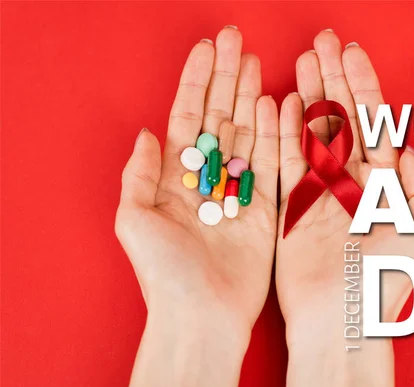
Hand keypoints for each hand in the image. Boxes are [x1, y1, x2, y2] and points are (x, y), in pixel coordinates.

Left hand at [115, 27, 278, 386]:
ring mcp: (238, 192)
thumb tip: (146, 133)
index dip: (197, 81)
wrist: (203, 317)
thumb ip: (139, 175)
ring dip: (250, 96)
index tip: (207, 48)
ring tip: (255, 62)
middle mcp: (208, 180)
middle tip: (237, 40)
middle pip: (219, 118)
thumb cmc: (164, 275)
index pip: (187, 118)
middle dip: (227, 78)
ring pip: (247, 133)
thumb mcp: (135, 222)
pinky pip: (273, 163)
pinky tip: (277, 103)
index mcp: (174, 179)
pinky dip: (276, 133)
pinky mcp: (265, 209)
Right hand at [276, 30, 413, 386]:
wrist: (341, 320)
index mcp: (385, 182)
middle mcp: (354, 181)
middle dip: (333, 79)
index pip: (373, 122)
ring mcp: (322, 191)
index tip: (349, 52)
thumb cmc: (384, 281)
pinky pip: (287, 161)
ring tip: (301, 62)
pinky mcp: (295, 206)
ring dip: (308, 98)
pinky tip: (280, 105)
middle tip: (320, 42)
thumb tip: (408, 149)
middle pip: (342, 119)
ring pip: (313, 133)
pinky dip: (283, 134)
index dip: (362, 85)